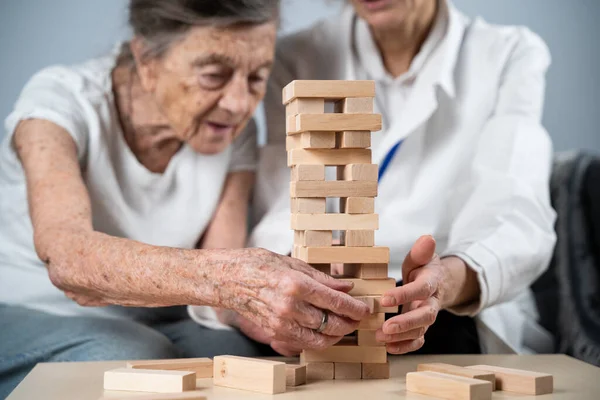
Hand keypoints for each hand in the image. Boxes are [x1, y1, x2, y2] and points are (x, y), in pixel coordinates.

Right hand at [215, 248, 369, 350]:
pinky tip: (325, 332)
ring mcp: (282, 323)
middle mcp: (290, 307)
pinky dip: (319, 340)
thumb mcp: (294, 264)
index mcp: (296, 284)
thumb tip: (346, 286)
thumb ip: (322, 279)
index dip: (355, 307)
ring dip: (337, 335)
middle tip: (358, 318)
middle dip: (350, 322)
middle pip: (332, 323)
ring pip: (320, 338)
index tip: (365, 309)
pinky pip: (305, 343)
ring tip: (345, 326)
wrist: (230, 279)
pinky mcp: (275, 332)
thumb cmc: (260, 265)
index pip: (335, 301)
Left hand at [375, 235, 447, 353]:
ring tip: (380, 337)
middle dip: (406, 323)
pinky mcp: (423, 327)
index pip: (420, 289)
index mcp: (432, 282)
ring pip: (421, 330)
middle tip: (386, 327)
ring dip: (402, 336)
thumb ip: (422, 251)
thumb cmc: (424, 268)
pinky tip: (389, 348)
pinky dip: (406, 346)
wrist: (439, 283)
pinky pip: (418, 340)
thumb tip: (427, 239)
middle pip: (425, 316)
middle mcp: (432, 301)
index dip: (404, 295)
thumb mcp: (422, 256)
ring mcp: (428, 316)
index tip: (384, 299)